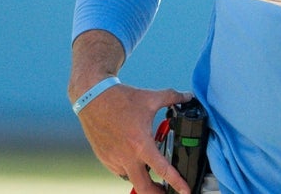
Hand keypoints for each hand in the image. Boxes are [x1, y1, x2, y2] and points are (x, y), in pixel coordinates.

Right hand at [74, 82, 195, 193]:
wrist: (93, 97)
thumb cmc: (120, 99)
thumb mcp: (151, 97)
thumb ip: (173, 97)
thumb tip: (188, 96)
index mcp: (141, 144)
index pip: (163, 170)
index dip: (177, 183)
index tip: (186, 191)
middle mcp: (127, 156)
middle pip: (143, 188)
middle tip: (167, 192)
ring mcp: (114, 159)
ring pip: (131, 178)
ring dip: (142, 179)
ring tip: (152, 173)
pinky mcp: (105, 158)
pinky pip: (119, 171)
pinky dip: (129, 169)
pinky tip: (134, 161)